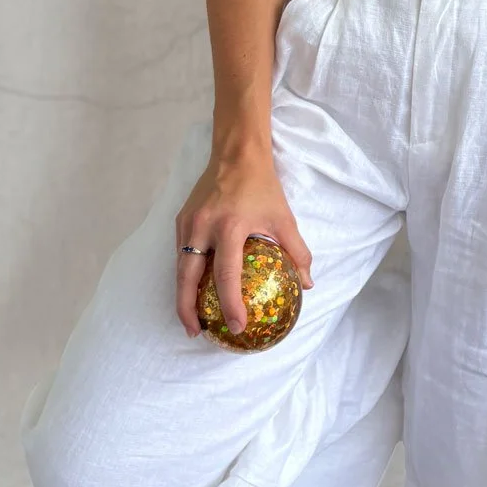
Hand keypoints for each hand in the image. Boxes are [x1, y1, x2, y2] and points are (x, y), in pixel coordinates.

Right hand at [174, 152, 314, 338]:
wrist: (236, 153)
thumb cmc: (262, 186)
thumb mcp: (284, 218)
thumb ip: (297, 252)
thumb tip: (307, 284)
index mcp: (229, 227)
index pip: (226, 275)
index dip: (230, 304)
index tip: (236, 326)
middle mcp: (203, 227)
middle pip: (187, 278)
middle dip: (188, 310)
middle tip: (197, 332)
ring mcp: (187, 223)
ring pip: (179, 268)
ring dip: (182, 295)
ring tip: (191, 318)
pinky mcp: (181, 219)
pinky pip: (180, 253)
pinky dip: (184, 274)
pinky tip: (192, 289)